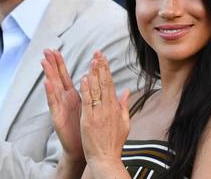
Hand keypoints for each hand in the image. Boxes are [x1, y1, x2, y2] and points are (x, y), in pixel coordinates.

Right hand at [41, 49, 83, 163]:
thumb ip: (90, 92)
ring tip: (44, 61)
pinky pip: (53, 103)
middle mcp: (64, 99)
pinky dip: (50, 92)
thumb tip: (92, 78)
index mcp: (72, 95)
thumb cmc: (85, 128)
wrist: (82, 147)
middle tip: (46, 50)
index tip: (56, 50)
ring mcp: (59, 107)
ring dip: (48, 74)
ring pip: (53, 87)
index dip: (60, 63)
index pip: (65, 75)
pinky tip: (46, 82)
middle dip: (52, 64)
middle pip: (57, 78)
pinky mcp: (57, 116)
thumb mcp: (89, 106)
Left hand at [80, 53, 129, 170]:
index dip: (106, 70)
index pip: (110, 84)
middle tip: (98, 53)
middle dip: (100, 67)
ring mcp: (98, 114)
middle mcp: (107, 109)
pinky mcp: (88, 120)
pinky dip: (85, 90)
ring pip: (96, 90)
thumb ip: (124, 105)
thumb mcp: (124, 123)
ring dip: (93, 74)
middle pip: (104, 84)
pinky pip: (87, 102)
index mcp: (115, 108)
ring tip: (91, 61)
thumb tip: (127, 91)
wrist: (106, 158)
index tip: (103, 58)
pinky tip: (83, 79)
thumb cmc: (114, 142)